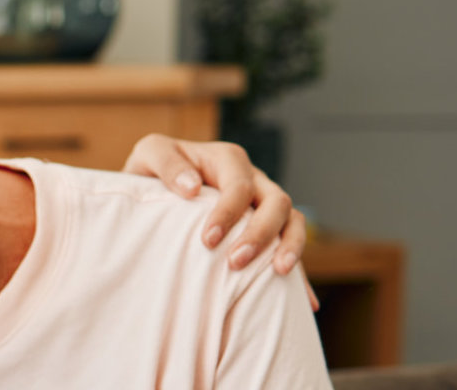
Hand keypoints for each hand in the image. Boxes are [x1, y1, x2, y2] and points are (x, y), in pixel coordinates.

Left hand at [122, 133, 318, 310]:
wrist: (155, 188)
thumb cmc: (152, 170)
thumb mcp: (150, 154)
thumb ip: (166, 163)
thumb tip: (191, 187)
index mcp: (228, 160)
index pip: (238, 185)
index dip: (227, 212)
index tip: (207, 240)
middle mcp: (254, 180)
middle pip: (276, 201)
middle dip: (260, 233)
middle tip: (234, 262)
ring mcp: (265, 205)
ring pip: (293, 220)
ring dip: (290, 246)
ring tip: (279, 273)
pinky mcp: (268, 230)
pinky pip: (291, 248)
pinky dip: (302, 275)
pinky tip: (306, 302)